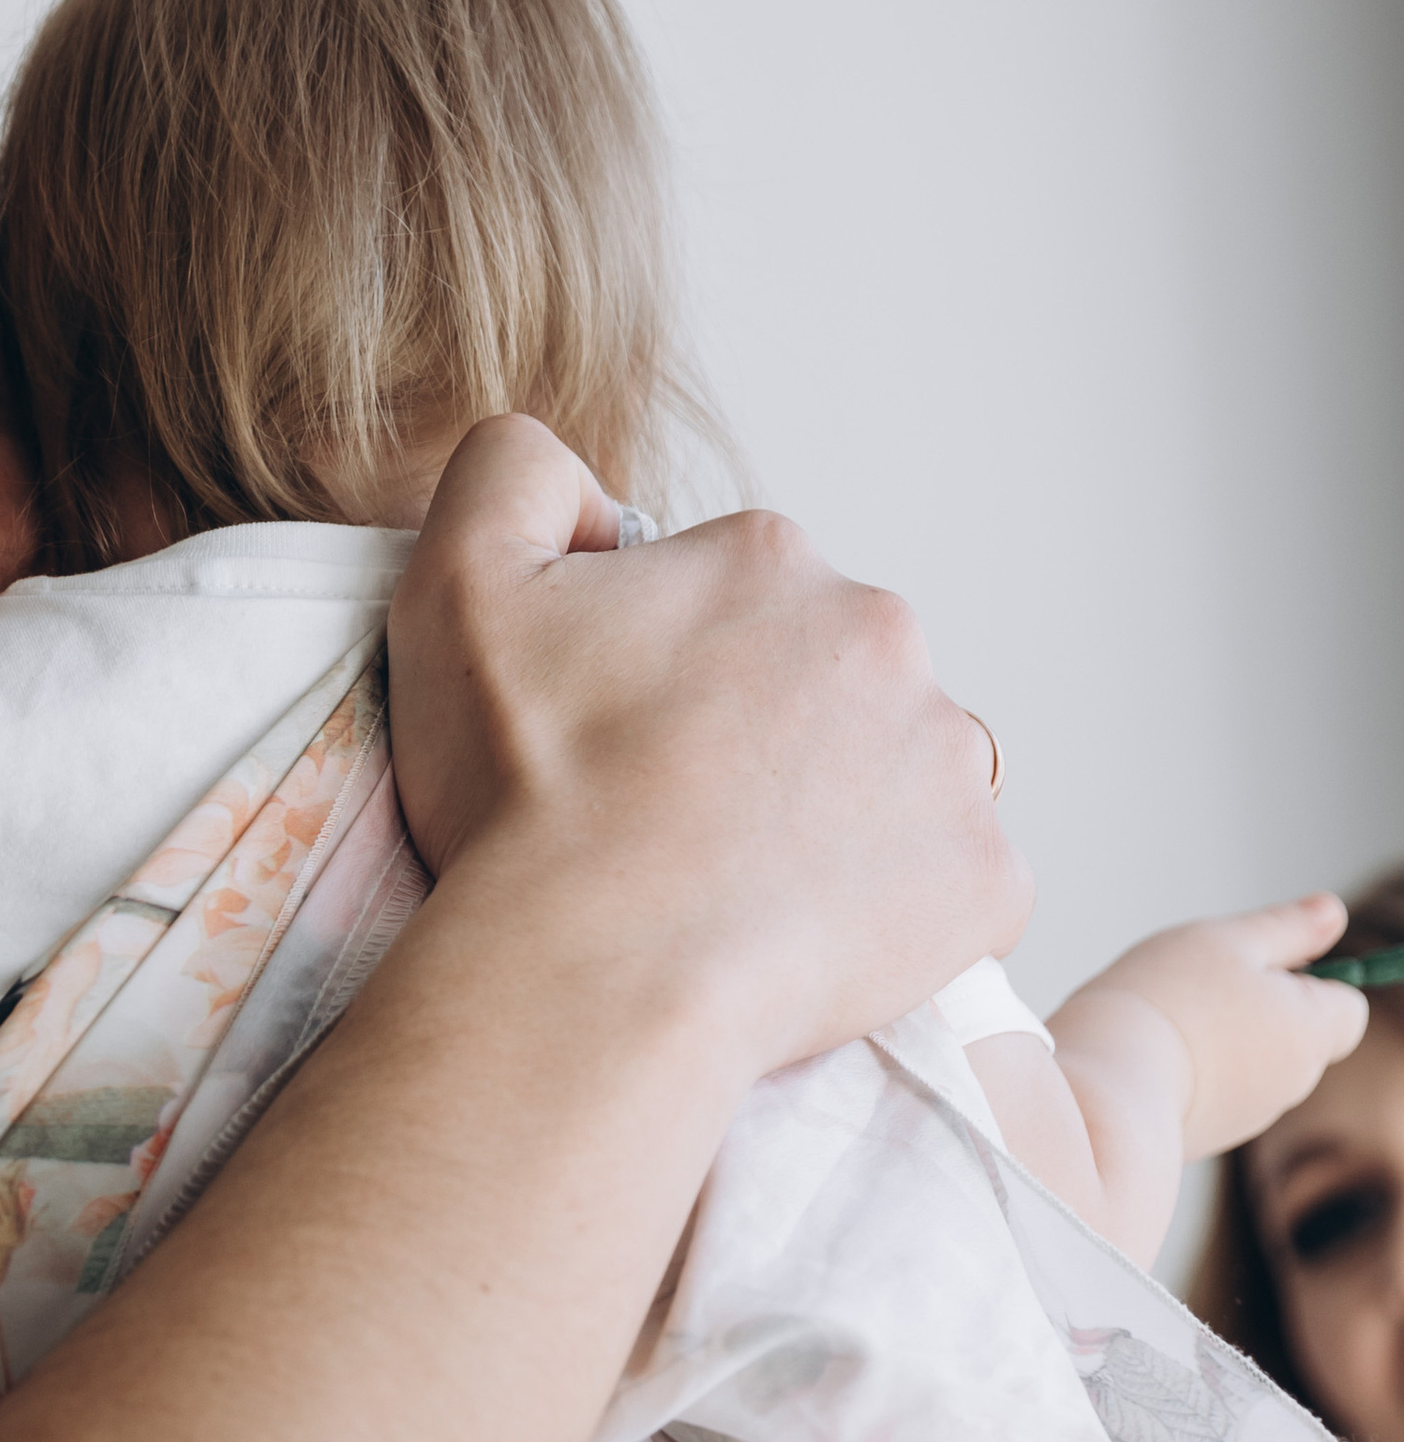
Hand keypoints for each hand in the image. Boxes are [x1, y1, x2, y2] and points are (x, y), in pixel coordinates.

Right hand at [386, 417, 1027, 1081]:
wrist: (595, 970)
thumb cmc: (522, 792)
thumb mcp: (456, 579)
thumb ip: (513, 471)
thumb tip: (596, 494)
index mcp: (771, 560)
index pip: (738, 598)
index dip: (672, 670)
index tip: (626, 741)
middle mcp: (885, 635)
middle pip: (832, 679)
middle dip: (771, 734)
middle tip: (680, 820)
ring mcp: (949, 760)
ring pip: (900, 775)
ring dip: (842, 814)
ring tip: (742, 884)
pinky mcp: (986, 879)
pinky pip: (955, 886)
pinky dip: (898, 910)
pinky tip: (807, 938)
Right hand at [1059, 897, 1368, 1163]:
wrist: (1103, 1092)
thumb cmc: (1166, 1003)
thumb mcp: (1228, 940)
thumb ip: (1287, 927)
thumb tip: (1333, 912)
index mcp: (1311, 1032)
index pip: (1347, 1006)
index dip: (1308, 977)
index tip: (1256, 962)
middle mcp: (1290, 1085)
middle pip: (1292, 1034)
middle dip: (1255, 1007)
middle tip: (1199, 984)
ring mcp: (1245, 1119)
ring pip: (1245, 1064)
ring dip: (1215, 1040)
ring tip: (1163, 1022)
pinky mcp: (1201, 1139)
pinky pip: (1205, 1094)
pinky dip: (1184, 1074)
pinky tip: (1144, 1057)